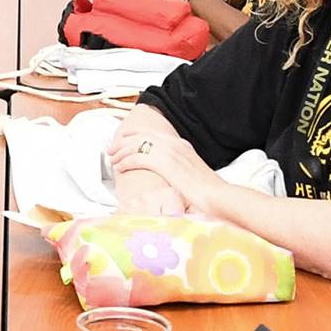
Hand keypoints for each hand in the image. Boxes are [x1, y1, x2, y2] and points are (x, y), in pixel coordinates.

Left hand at [107, 133, 225, 212]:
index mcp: (182, 146)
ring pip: (137, 145)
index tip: (123, 142)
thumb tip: (171, 180)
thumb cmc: (209, 194)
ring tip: (113, 160)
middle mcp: (176, 144)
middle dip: (124, 142)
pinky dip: (126, 161)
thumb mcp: (192, 177)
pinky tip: (120, 167)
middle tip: (111, 150)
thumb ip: (180, 173)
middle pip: (142, 136)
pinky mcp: (165, 163)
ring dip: (122, 152)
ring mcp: (171, 152)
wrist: (220, 196)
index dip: (135, 136)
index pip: (153, 134)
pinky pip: (138, 157)